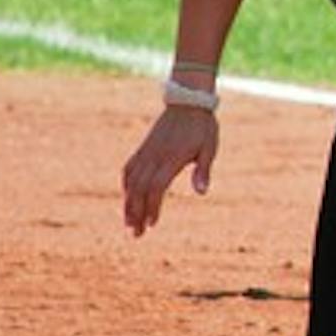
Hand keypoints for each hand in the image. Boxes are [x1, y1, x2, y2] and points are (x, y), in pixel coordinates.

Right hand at [121, 105, 218, 236]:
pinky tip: (127, 197)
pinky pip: (129, 169)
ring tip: (129, 223)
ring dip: (128, 203)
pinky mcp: (143, 148)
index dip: (152, 207)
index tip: (152, 224)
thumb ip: (203, 170)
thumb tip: (202, 192)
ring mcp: (146, 152)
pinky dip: (126, 185)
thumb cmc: (202, 127)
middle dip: (135, 213)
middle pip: (139, 189)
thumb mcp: (209, 147)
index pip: (156, 188)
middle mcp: (154, 156)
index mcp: (171, 158)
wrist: (188, 101)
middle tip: (135, 234)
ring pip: (130, 181)